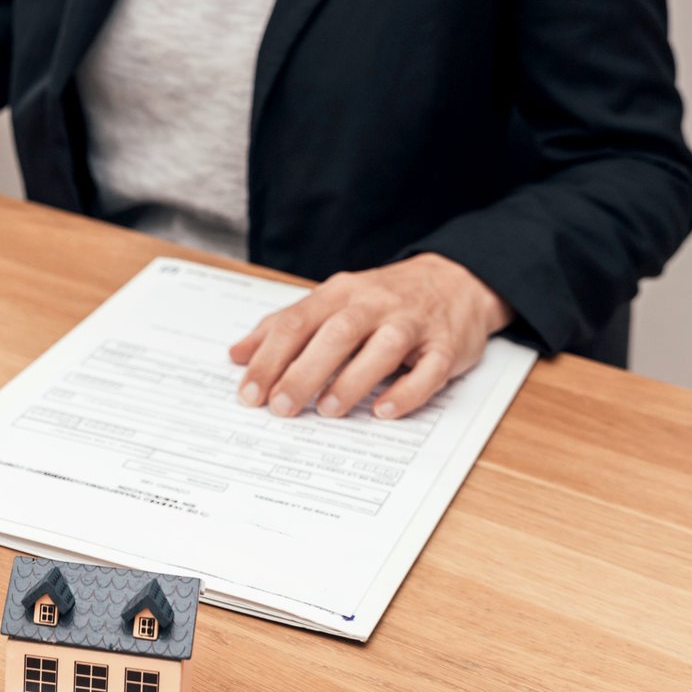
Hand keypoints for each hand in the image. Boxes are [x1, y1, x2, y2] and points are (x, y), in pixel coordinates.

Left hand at [229, 254, 512, 420]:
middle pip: (335, 334)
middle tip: (280, 407)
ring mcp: (412, 323)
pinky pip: (430, 369)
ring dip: (353, 380)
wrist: (455, 280)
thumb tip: (236, 356)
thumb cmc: (381, 300)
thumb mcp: (329, 303)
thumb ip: (283, 327)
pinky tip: (384, 411)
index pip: (296, 322)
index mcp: (339, 294)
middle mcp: (374, 304)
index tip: (249, 393)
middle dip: (303, 371)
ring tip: (327, 410)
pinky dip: (408, 391)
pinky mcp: (445, 345)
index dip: (269, 358)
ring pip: (382, 348)